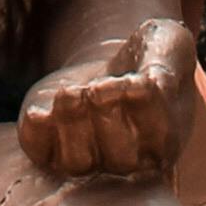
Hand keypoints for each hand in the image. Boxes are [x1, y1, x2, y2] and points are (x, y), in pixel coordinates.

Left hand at [18, 13, 197, 185]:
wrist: (114, 69)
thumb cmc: (147, 58)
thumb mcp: (168, 43)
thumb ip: (168, 57)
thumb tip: (154, 83)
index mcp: (166, 140)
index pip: (158, 135)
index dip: (139, 106)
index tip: (132, 81)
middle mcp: (132, 161)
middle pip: (120, 159)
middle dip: (104, 115)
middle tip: (96, 85)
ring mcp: (92, 160)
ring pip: (78, 162)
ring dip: (69, 124)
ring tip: (69, 92)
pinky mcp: (53, 150)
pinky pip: (41, 153)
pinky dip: (37, 135)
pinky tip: (40, 112)